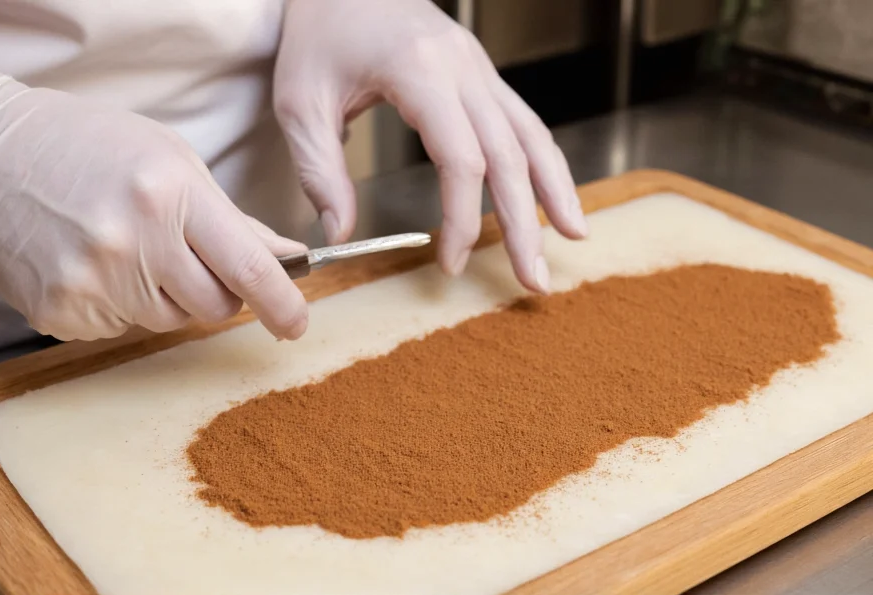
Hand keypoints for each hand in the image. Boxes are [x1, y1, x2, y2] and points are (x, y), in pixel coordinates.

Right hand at [0, 71, 308, 341]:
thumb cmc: (88, 146)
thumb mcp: (173, 161)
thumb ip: (233, 219)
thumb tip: (286, 258)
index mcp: (170, 194)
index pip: (248, 268)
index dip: (282, 303)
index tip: (296, 323)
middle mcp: (133, 241)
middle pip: (214, 307)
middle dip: (218, 292)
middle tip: (187, 255)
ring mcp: (92, 281)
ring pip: (170, 320)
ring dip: (166, 296)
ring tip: (129, 247)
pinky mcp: (60, 310)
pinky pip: (120, 327)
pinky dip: (120, 304)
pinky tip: (93, 261)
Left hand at [273, 0, 587, 293]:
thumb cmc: (318, 33)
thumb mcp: (300, 103)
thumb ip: (320, 172)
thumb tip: (340, 235)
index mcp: (419, 72)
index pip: (462, 160)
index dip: (463, 220)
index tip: (450, 263)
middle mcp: (463, 67)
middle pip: (510, 155)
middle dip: (525, 223)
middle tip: (536, 280)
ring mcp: (478, 68)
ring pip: (532, 134)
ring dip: (556, 190)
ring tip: (574, 237)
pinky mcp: (481, 73)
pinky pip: (523, 120)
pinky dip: (544, 160)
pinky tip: (555, 193)